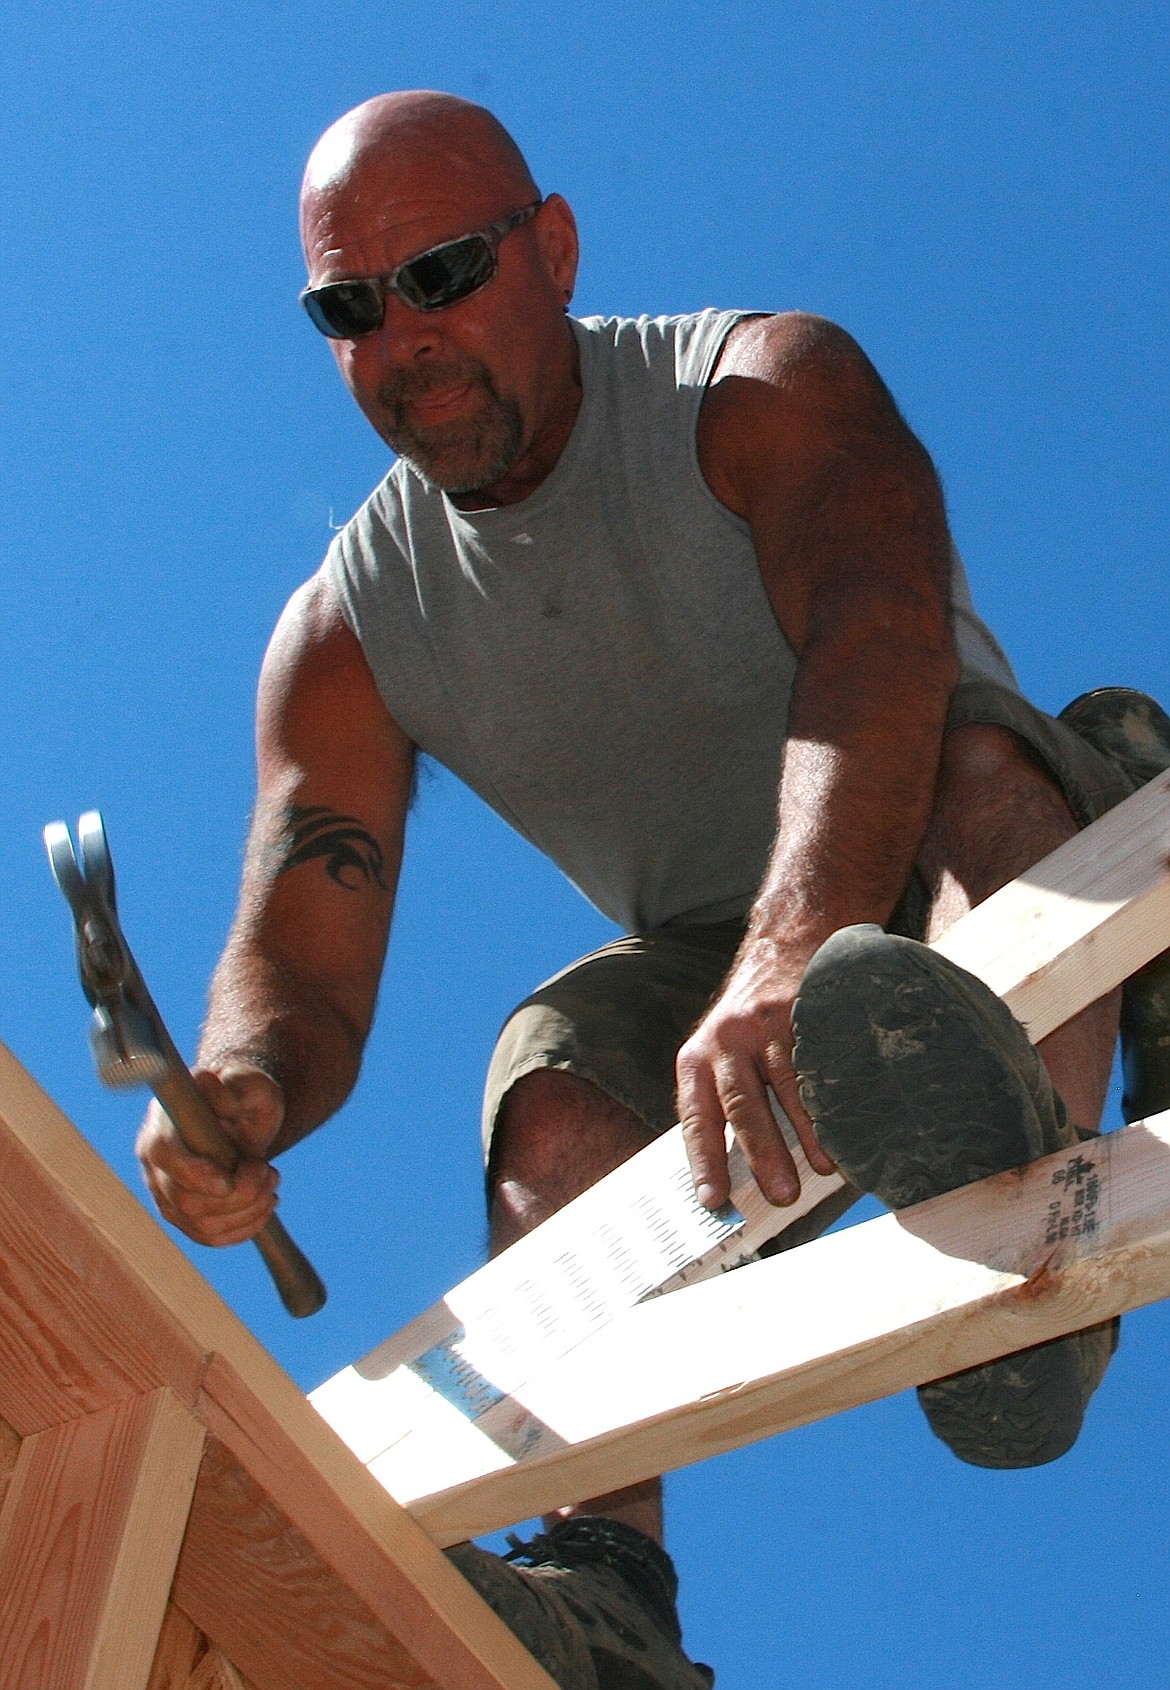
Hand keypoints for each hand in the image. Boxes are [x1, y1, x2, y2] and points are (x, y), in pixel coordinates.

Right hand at [135, 1063, 284, 1245]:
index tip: (228, 1179)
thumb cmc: (243, 1093)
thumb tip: (207, 1081)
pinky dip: (245, 1227)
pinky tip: (265, 1203)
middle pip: (185, 1201)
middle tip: (266, 1169)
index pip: (164, 1157)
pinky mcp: (186, 1217)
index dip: (193, 1173)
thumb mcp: (246, 1083)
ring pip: (202, 1225)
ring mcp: (168, 1194)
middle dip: (237, 1193)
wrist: (244, 1115)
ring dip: (247, 1210)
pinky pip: (211, 1237)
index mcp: (163, 1126)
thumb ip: (230, 1087)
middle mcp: (156, 1165)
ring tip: (270, 1180)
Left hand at [675, 938, 836, 1208]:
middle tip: (781, 1195)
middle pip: (743, 1106)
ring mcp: (768, 1024)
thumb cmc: (750, 1021)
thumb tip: (740, 1176)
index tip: (713, 1199)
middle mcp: (727, 1040)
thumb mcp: (720, 1054)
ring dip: (808, 1132)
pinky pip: (820, 1062)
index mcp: (697, 1058)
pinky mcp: (805, 1011)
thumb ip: (724, 1101)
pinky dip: (835, 1097)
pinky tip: (849, 1122)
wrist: (785, 946)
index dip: (704, 1160)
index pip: (697, 1117)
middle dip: (763, 1155)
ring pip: (788, 1087)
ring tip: (824, 1168)